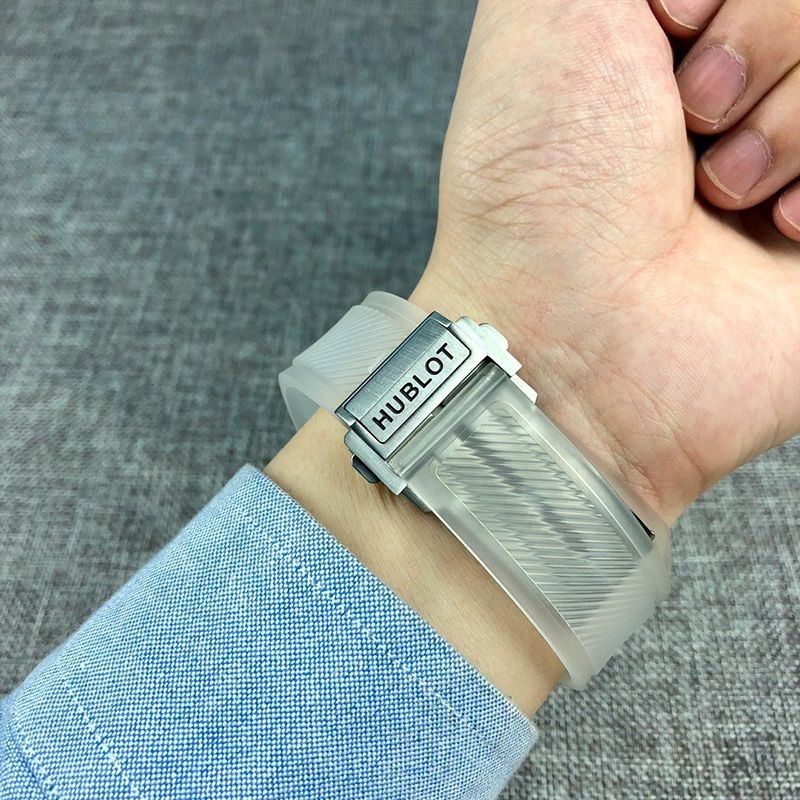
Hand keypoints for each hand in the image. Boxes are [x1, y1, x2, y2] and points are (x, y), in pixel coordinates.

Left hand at [270, 0, 799, 712]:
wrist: (575, 336)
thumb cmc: (544, 177)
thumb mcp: (545, 13)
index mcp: (671, 32)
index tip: (671, 23)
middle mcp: (738, 89)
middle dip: (762, 41)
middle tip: (689, 125)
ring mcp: (790, 154)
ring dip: (790, 125)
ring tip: (717, 193)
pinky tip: (776, 226)